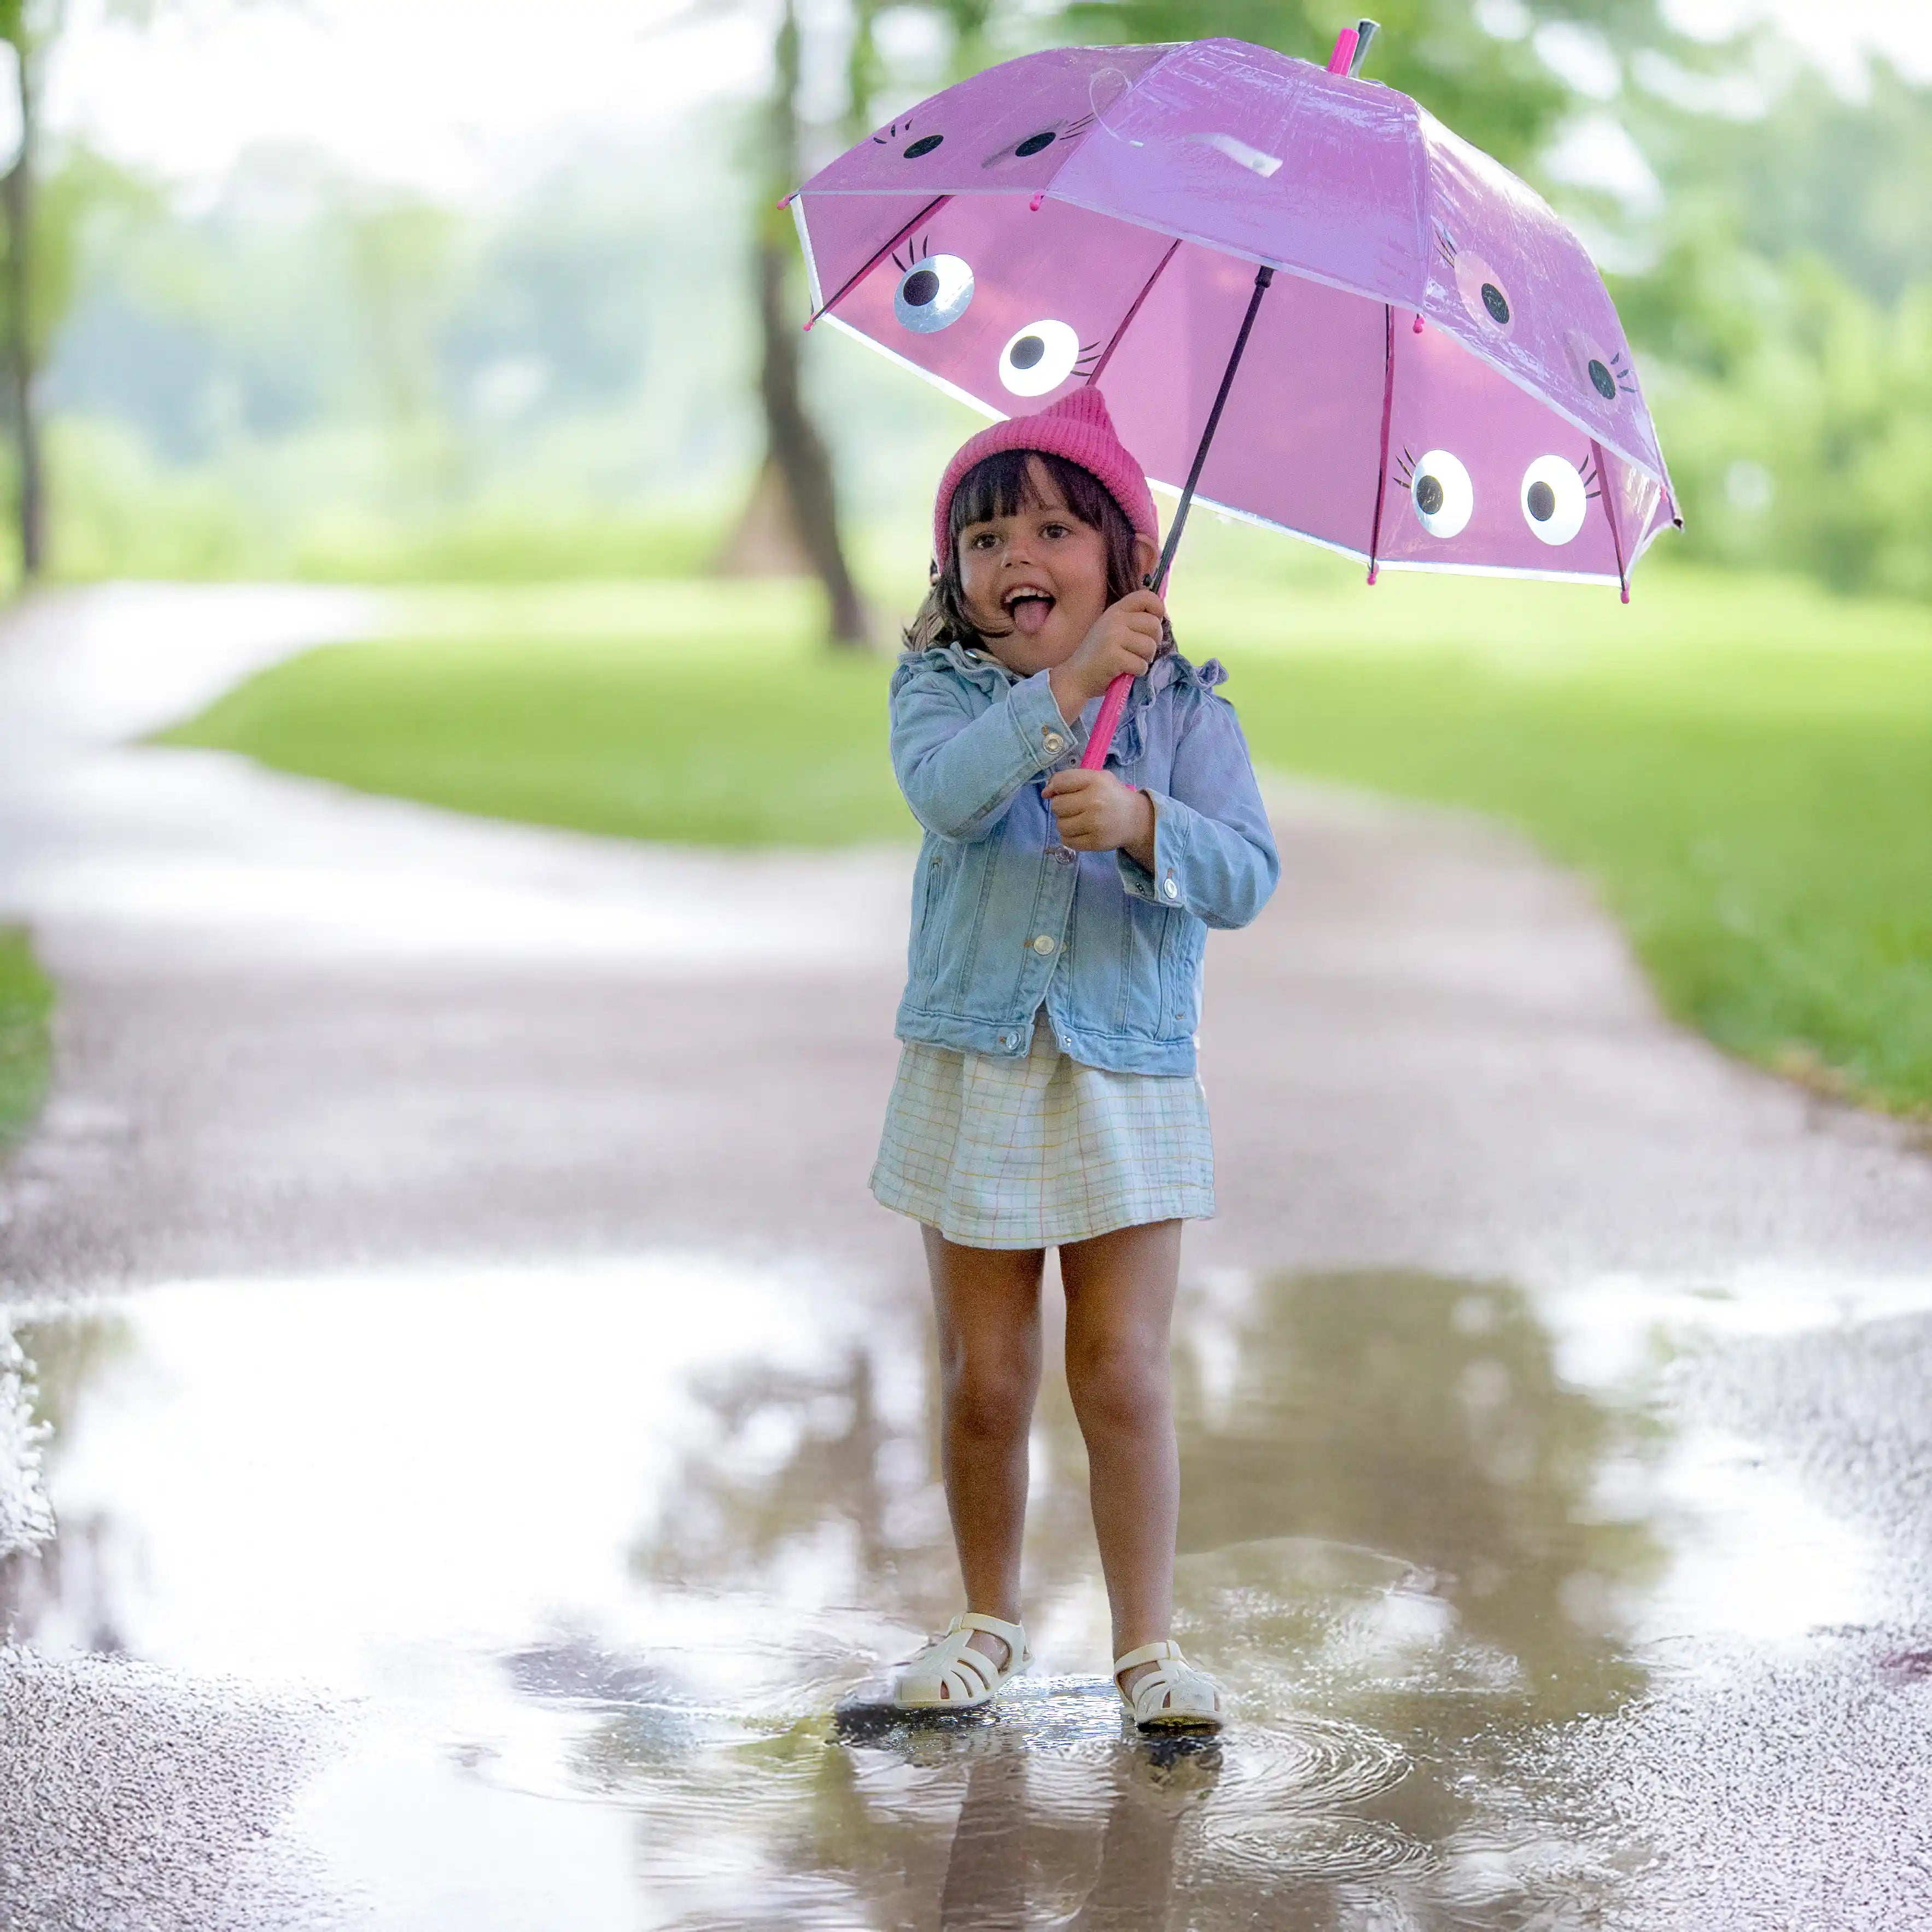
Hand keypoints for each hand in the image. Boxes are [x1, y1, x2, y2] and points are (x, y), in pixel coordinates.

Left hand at [1043, 768, 1156, 861]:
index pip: (1061, 782)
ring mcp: (1095, 823)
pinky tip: (1081, 831)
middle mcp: (1094, 801)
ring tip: (1079, 820)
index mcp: (1096, 781)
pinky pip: (1067, 840)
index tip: (1052, 793)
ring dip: (1065, 823)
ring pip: (1060, 825)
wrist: (1136, 819)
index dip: (1053, 788)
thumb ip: (1071, 779)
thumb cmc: (1113, 796)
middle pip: (1057, 805)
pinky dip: (1070, 837)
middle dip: (1062, 807)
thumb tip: (1045, 792)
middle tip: (1075, 808)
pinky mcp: (1095, 842)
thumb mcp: (1098, 778)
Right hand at [1047, 588, 1164, 721]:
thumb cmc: (1099, 656)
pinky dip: (1137, 672)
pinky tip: (1125, 671)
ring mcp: (1113, 637)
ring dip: (1145, 659)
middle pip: (1154, 624)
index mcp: (1116, 610)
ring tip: (1131, 662)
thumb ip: (1132, 621)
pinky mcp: (1114, 656)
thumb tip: (1161, 619)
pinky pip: (1141, 665)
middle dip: (1154, 641)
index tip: (1157, 621)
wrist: (1076, 677)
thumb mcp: (1112, 630)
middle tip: (1142, 651)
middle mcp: (1115, 619)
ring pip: (1150, 646)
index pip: (1145, 596)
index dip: (1158, 608)